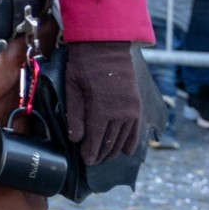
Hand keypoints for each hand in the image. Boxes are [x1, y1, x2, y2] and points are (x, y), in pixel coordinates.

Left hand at [60, 40, 141, 163]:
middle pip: (111, 142)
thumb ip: (74, 116)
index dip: (91, 153)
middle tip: (93, 162)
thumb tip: (76, 139)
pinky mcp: (136, 105)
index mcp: (100, 111)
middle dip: (102, 154)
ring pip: (124, 138)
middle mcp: (119, 114)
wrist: (106, 47)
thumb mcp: (72, 89)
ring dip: (115, 150)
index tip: (87, 161)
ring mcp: (131, 110)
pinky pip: (136, 129)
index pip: (96, 140)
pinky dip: (131, 141)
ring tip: (106, 158)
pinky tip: (126, 150)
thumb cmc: (83, 66)